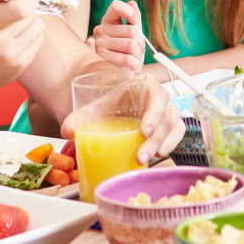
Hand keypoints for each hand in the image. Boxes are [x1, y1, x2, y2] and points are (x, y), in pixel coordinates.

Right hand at [0, 0, 45, 93]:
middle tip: (13, 11)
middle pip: (31, 16)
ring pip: (38, 28)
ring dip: (30, 23)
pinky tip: (15, 39)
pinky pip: (37, 43)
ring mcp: (8, 59)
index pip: (21, 8)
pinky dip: (30, 37)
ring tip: (14, 25)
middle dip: (26, 8)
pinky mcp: (17, 69)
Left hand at [57, 72, 183, 164]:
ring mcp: (168, 112)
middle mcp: (160, 97)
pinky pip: (176, 135)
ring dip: (162, 144)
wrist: (116, 103)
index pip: (158, 95)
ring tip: (144, 159)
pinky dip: (170, 146)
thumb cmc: (110, 102)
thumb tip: (67, 131)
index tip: (143, 131)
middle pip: (166, 116)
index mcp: (146, 85)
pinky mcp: (170, 125)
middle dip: (155, 138)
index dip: (154, 113)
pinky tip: (156, 155)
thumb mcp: (97, 106)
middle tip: (140, 155)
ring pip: (173, 127)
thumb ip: (80, 116)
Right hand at [91, 0, 143, 70]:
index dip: (129, 12)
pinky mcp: (102, 58)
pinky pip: (127, 58)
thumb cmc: (127, 50)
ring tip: (132, 57)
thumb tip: (132, 3)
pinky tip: (129, 64)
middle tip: (137, 49)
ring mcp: (100, 43)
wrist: (121, 71)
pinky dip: (134, 63)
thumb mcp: (133, 33)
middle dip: (140, 42)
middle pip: (132, 31)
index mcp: (109, 20)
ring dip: (138, 54)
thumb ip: (134, 18)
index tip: (134, 21)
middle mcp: (101, 29)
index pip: (116, 6)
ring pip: (131, 45)